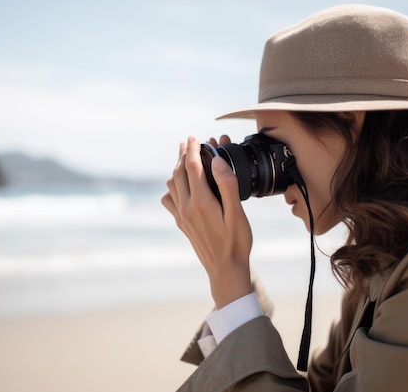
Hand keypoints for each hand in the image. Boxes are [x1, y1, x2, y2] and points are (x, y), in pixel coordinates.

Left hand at [161, 136, 252, 307]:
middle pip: (179, 172)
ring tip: (184, 159)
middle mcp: (187, 207)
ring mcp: (181, 216)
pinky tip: (179, 187)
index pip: (193, 166)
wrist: (225, 269)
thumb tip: (217, 161)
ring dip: (177, 169)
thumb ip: (227, 185)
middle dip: (183, 154)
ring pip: (172, 185)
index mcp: (201, 201)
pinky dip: (172, 188)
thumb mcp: (237, 213)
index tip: (194, 137)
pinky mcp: (181, 224)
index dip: (193, 149)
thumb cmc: (236, 242)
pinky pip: (170, 200)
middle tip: (188, 142)